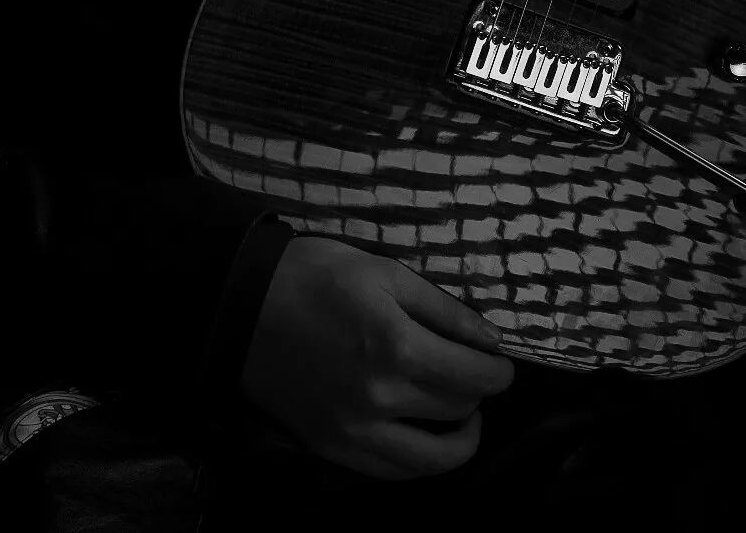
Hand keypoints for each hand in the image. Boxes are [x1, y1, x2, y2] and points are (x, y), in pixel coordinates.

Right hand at [240, 236, 513, 479]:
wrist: (244, 305)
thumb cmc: (316, 276)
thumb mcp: (385, 272)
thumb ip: (443, 308)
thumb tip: (490, 340)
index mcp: (397, 347)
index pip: (475, 376)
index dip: (499, 369)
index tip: (500, 359)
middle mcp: (381, 399)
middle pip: (459, 410)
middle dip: (478, 391)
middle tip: (475, 371)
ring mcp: (355, 432)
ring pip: (434, 459)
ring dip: (460, 438)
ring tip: (462, 414)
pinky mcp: (332, 449)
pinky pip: (393, 472)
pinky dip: (419, 459)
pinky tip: (423, 433)